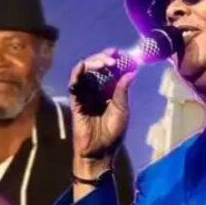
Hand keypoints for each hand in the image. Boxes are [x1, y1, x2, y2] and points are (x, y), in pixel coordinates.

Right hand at [69, 49, 135, 176]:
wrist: (99, 151)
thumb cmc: (113, 133)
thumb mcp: (122, 110)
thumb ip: (122, 91)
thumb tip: (132, 71)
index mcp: (109, 91)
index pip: (109, 70)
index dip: (113, 59)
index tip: (120, 53)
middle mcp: (96, 89)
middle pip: (96, 66)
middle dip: (104, 58)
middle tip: (114, 57)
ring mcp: (85, 94)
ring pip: (84, 71)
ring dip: (93, 62)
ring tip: (106, 63)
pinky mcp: (75, 100)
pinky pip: (74, 83)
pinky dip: (77, 72)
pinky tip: (83, 66)